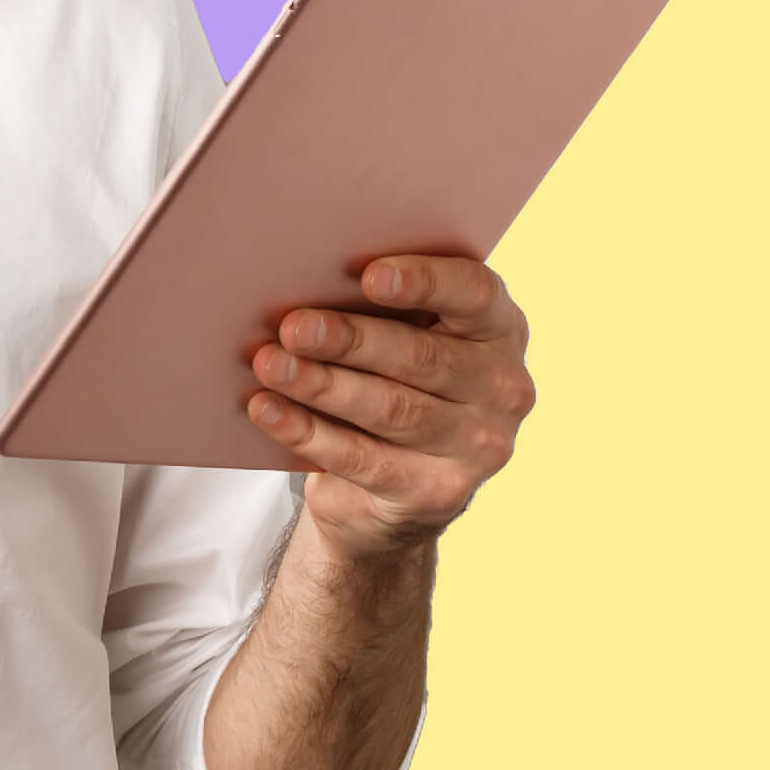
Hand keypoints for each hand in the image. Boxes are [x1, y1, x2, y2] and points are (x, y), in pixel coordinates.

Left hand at [243, 255, 536, 559]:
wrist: (397, 491)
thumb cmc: (393, 379)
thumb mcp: (404, 335)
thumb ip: (379, 307)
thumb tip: (304, 279)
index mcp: (499, 327)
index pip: (474, 293)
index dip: (424, 282)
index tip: (369, 277)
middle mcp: (502, 387)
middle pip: (421, 356)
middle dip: (350, 340)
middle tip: (293, 327)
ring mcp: (477, 446)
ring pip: (391, 409)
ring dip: (322, 385)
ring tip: (270, 364)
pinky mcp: (436, 492)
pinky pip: (363, 459)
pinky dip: (307, 432)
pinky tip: (267, 409)